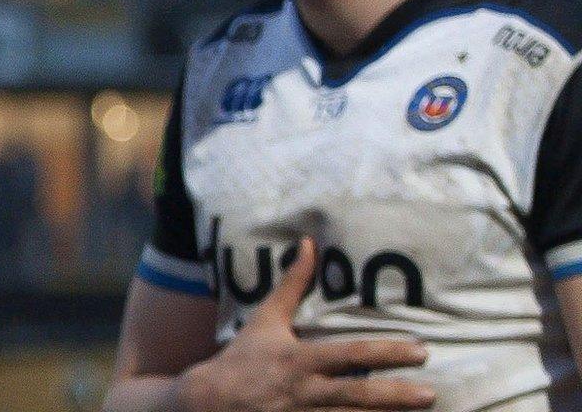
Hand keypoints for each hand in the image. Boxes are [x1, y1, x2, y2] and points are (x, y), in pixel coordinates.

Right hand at [176, 239, 434, 411]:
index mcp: (298, 359)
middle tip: (431, 393)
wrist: (209, 403)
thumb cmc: (244, 358)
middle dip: (396, 395)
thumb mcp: (266, 319)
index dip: (386, 353)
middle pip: (356, 394)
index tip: (421, 351)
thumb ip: (293, 285)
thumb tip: (309, 244)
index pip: (349, 354)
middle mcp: (303, 391)